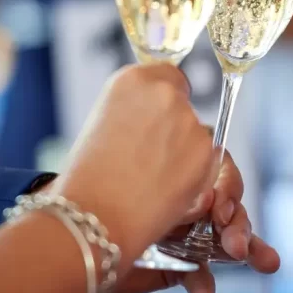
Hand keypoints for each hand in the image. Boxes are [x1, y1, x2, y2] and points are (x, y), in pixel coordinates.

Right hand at [53, 64, 216, 273]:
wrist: (93, 215)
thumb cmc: (88, 178)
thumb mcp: (102, 124)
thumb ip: (133, 111)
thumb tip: (152, 118)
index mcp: (131, 80)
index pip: (167, 76)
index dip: (163, 102)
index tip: (156, 121)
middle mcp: (163, 93)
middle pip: (183, 105)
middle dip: (173, 129)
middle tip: (150, 157)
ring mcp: (187, 120)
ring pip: (196, 135)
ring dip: (184, 153)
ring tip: (152, 179)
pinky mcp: (204, 151)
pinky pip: (205, 161)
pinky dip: (193, 176)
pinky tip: (165, 189)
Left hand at [108, 150, 280, 292]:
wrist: (67, 241)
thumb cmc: (93, 199)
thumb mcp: (132, 182)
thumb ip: (168, 186)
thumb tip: (203, 197)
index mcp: (176, 168)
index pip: (217, 166)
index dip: (227, 184)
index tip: (219, 205)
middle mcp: (184, 197)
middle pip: (228, 203)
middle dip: (239, 224)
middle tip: (236, 245)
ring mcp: (184, 232)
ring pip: (224, 235)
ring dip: (246, 247)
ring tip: (260, 262)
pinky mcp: (176, 266)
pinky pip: (200, 273)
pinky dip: (204, 284)